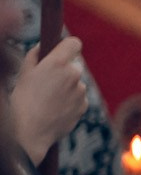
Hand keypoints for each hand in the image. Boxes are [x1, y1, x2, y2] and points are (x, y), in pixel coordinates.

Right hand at [11, 37, 85, 163]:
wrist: (31, 131)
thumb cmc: (23, 100)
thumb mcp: (24, 73)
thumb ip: (36, 55)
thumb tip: (44, 46)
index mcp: (58, 63)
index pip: (74, 43)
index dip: (67, 46)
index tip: (61, 51)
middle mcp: (74, 74)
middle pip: (74, 65)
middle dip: (64, 70)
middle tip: (47, 82)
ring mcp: (81, 91)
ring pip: (76, 83)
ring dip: (66, 87)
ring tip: (48, 99)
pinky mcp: (84, 105)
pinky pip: (78, 97)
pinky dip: (70, 100)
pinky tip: (55, 109)